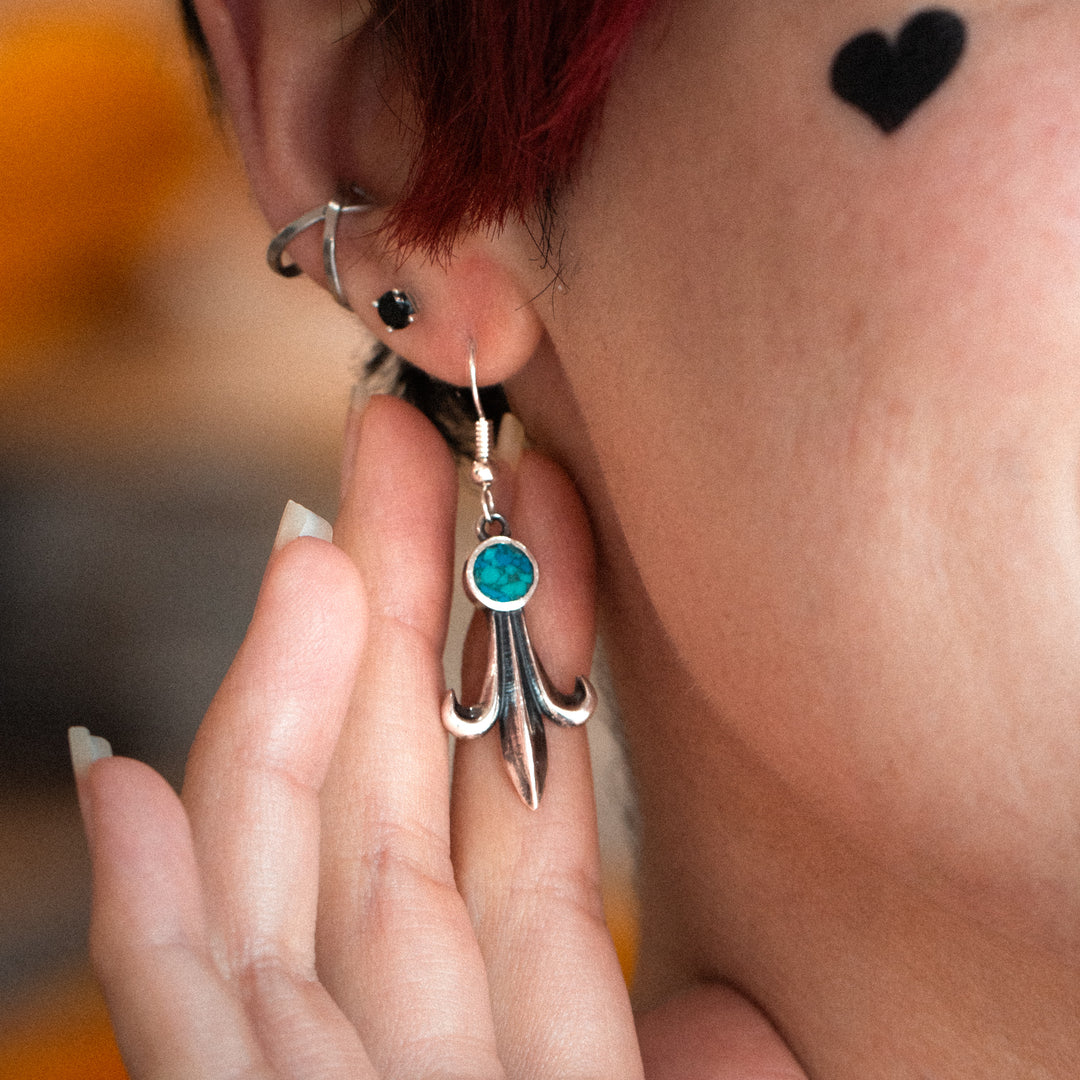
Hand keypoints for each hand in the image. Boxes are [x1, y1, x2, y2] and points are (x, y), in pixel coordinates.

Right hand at [70, 394, 806, 1078]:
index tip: (524, 516)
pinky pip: (189, 1036)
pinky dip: (148, 918)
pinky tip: (110, 779)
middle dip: (400, 618)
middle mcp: (424, 1046)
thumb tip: (724, 1009)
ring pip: (296, 875)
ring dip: (290, 706)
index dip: (516, 647)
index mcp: (539, 1032)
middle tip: (400, 462)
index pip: (517, 796)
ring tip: (302, 551)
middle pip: (402, 789)